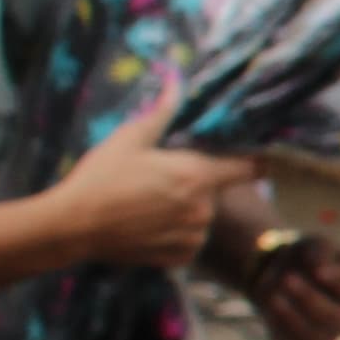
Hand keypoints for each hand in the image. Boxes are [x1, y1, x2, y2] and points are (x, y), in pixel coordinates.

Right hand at [51, 94, 247, 271]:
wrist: (73, 226)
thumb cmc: (101, 177)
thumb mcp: (130, 138)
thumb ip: (161, 112)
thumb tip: (175, 81)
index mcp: (198, 175)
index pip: (248, 169)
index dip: (257, 162)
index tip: (267, 159)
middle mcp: (203, 208)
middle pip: (213, 192)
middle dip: (194, 185)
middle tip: (159, 182)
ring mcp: (193, 236)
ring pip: (200, 217)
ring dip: (185, 212)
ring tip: (147, 205)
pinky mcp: (180, 257)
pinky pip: (189, 240)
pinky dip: (175, 234)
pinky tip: (148, 226)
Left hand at [233, 226, 339, 339]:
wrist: (283, 277)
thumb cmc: (307, 259)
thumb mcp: (315, 245)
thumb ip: (320, 251)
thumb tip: (318, 267)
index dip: (338, 281)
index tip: (318, 271)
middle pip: (335, 317)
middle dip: (310, 299)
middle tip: (287, 279)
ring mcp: (327, 336)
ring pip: (314, 335)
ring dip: (292, 316)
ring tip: (274, 296)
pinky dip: (280, 326)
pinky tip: (269, 307)